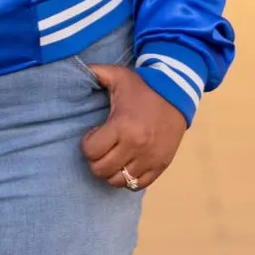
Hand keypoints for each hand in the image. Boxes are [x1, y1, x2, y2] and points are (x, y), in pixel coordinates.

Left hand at [80, 64, 187, 190]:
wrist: (178, 94)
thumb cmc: (144, 87)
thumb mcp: (118, 76)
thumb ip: (95, 72)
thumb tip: (76, 69)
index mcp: (122, 125)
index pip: (91, 151)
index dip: (87, 145)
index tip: (94, 135)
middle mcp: (136, 145)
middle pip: (101, 170)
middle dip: (96, 160)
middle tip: (101, 149)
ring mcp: (149, 158)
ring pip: (118, 181)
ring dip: (111, 172)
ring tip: (114, 158)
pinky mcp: (161, 165)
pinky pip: (137, 185)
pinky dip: (129, 179)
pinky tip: (127, 164)